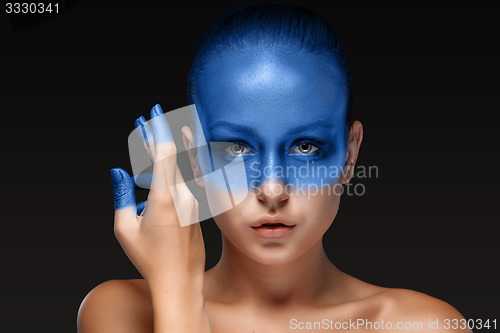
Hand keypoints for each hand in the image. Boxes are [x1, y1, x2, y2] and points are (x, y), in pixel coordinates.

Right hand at [110, 104, 204, 293]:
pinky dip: (171, 175)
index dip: (158, 130)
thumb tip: (118, 171)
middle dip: (155, 138)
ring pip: (177, 171)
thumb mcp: (125, 228)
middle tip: (144, 122)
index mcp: (165, 197)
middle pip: (170, 157)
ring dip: (162, 159)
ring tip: (145, 155)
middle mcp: (183, 196)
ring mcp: (193, 202)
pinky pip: (183, 184)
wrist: (180, 280)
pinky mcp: (197, 209)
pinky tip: (160, 178)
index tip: (152, 113)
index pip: (164, 152)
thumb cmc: (149, 258)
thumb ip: (122, 196)